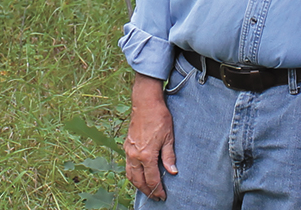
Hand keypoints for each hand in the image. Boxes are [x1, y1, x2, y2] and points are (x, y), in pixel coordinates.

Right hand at [124, 73, 177, 200]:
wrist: (145, 103)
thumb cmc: (159, 118)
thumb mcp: (168, 138)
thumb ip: (169, 156)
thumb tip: (173, 172)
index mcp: (146, 155)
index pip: (152, 179)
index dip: (158, 190)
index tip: (163, 196)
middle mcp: (135, 155)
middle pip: (139, 181)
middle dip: (147, 191)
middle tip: (156, 196)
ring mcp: (129, 150)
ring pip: (130, 174)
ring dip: (138, 184)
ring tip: (147, 189)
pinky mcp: (127, 145)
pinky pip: (128, 165)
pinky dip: (133, 174)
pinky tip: (139, 174)